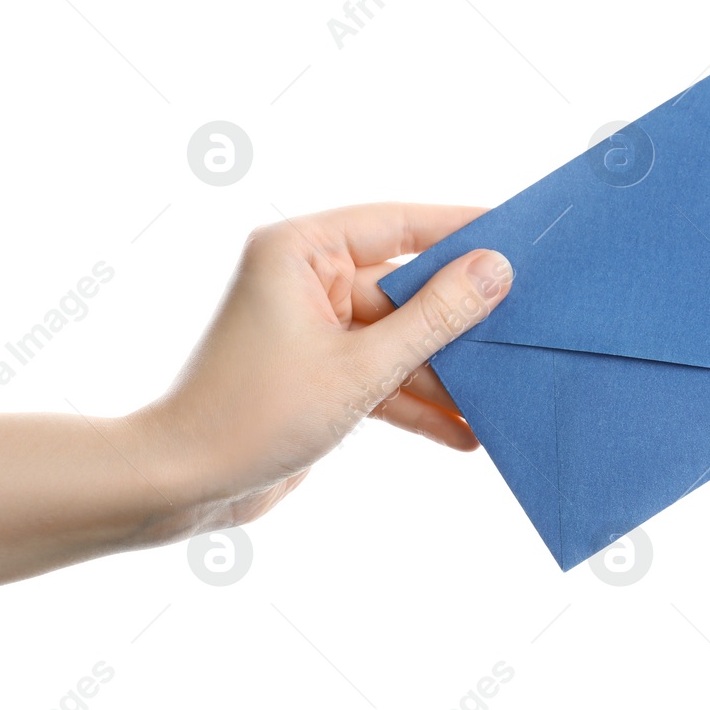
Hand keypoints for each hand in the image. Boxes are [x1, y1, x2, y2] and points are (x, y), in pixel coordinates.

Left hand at [133, 203, 512, 535]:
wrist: (182, 484)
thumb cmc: (252, 415)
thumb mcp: (361, 368)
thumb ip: (434, 319)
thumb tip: (495, 271)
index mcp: (300, 250)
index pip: (398, 224)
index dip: (461, 230)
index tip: (519, 232)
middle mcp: (304, 279)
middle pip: (405, 287)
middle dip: (460, 318)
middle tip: (527, 323)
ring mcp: (311, 328)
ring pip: (397, 338)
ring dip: (444, 373)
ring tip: (503, 393)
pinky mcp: (316, 374)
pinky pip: (380, 375)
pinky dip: (415, 403)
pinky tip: (464, 432)